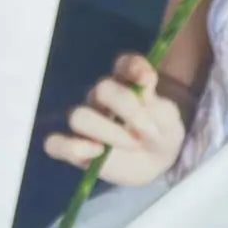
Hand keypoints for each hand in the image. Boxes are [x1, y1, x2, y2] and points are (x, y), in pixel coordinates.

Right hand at [44, 54, 185, 185]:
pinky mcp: (78, 148)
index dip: (134, 68)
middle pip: (102, 90)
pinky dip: (71, 148)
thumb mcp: (171, 124)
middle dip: (128, 111)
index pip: (124, 65)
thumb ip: (161, 110)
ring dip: (106, 132)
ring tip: (132, 146)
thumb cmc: (161, 136)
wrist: (156, 163)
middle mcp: (103, 97)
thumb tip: (142, 100)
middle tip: (145, 134)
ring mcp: (88, 121)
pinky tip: (95, 153)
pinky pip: (56, 144)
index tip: (148, 81)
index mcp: (127, 83)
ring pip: (79, 116)